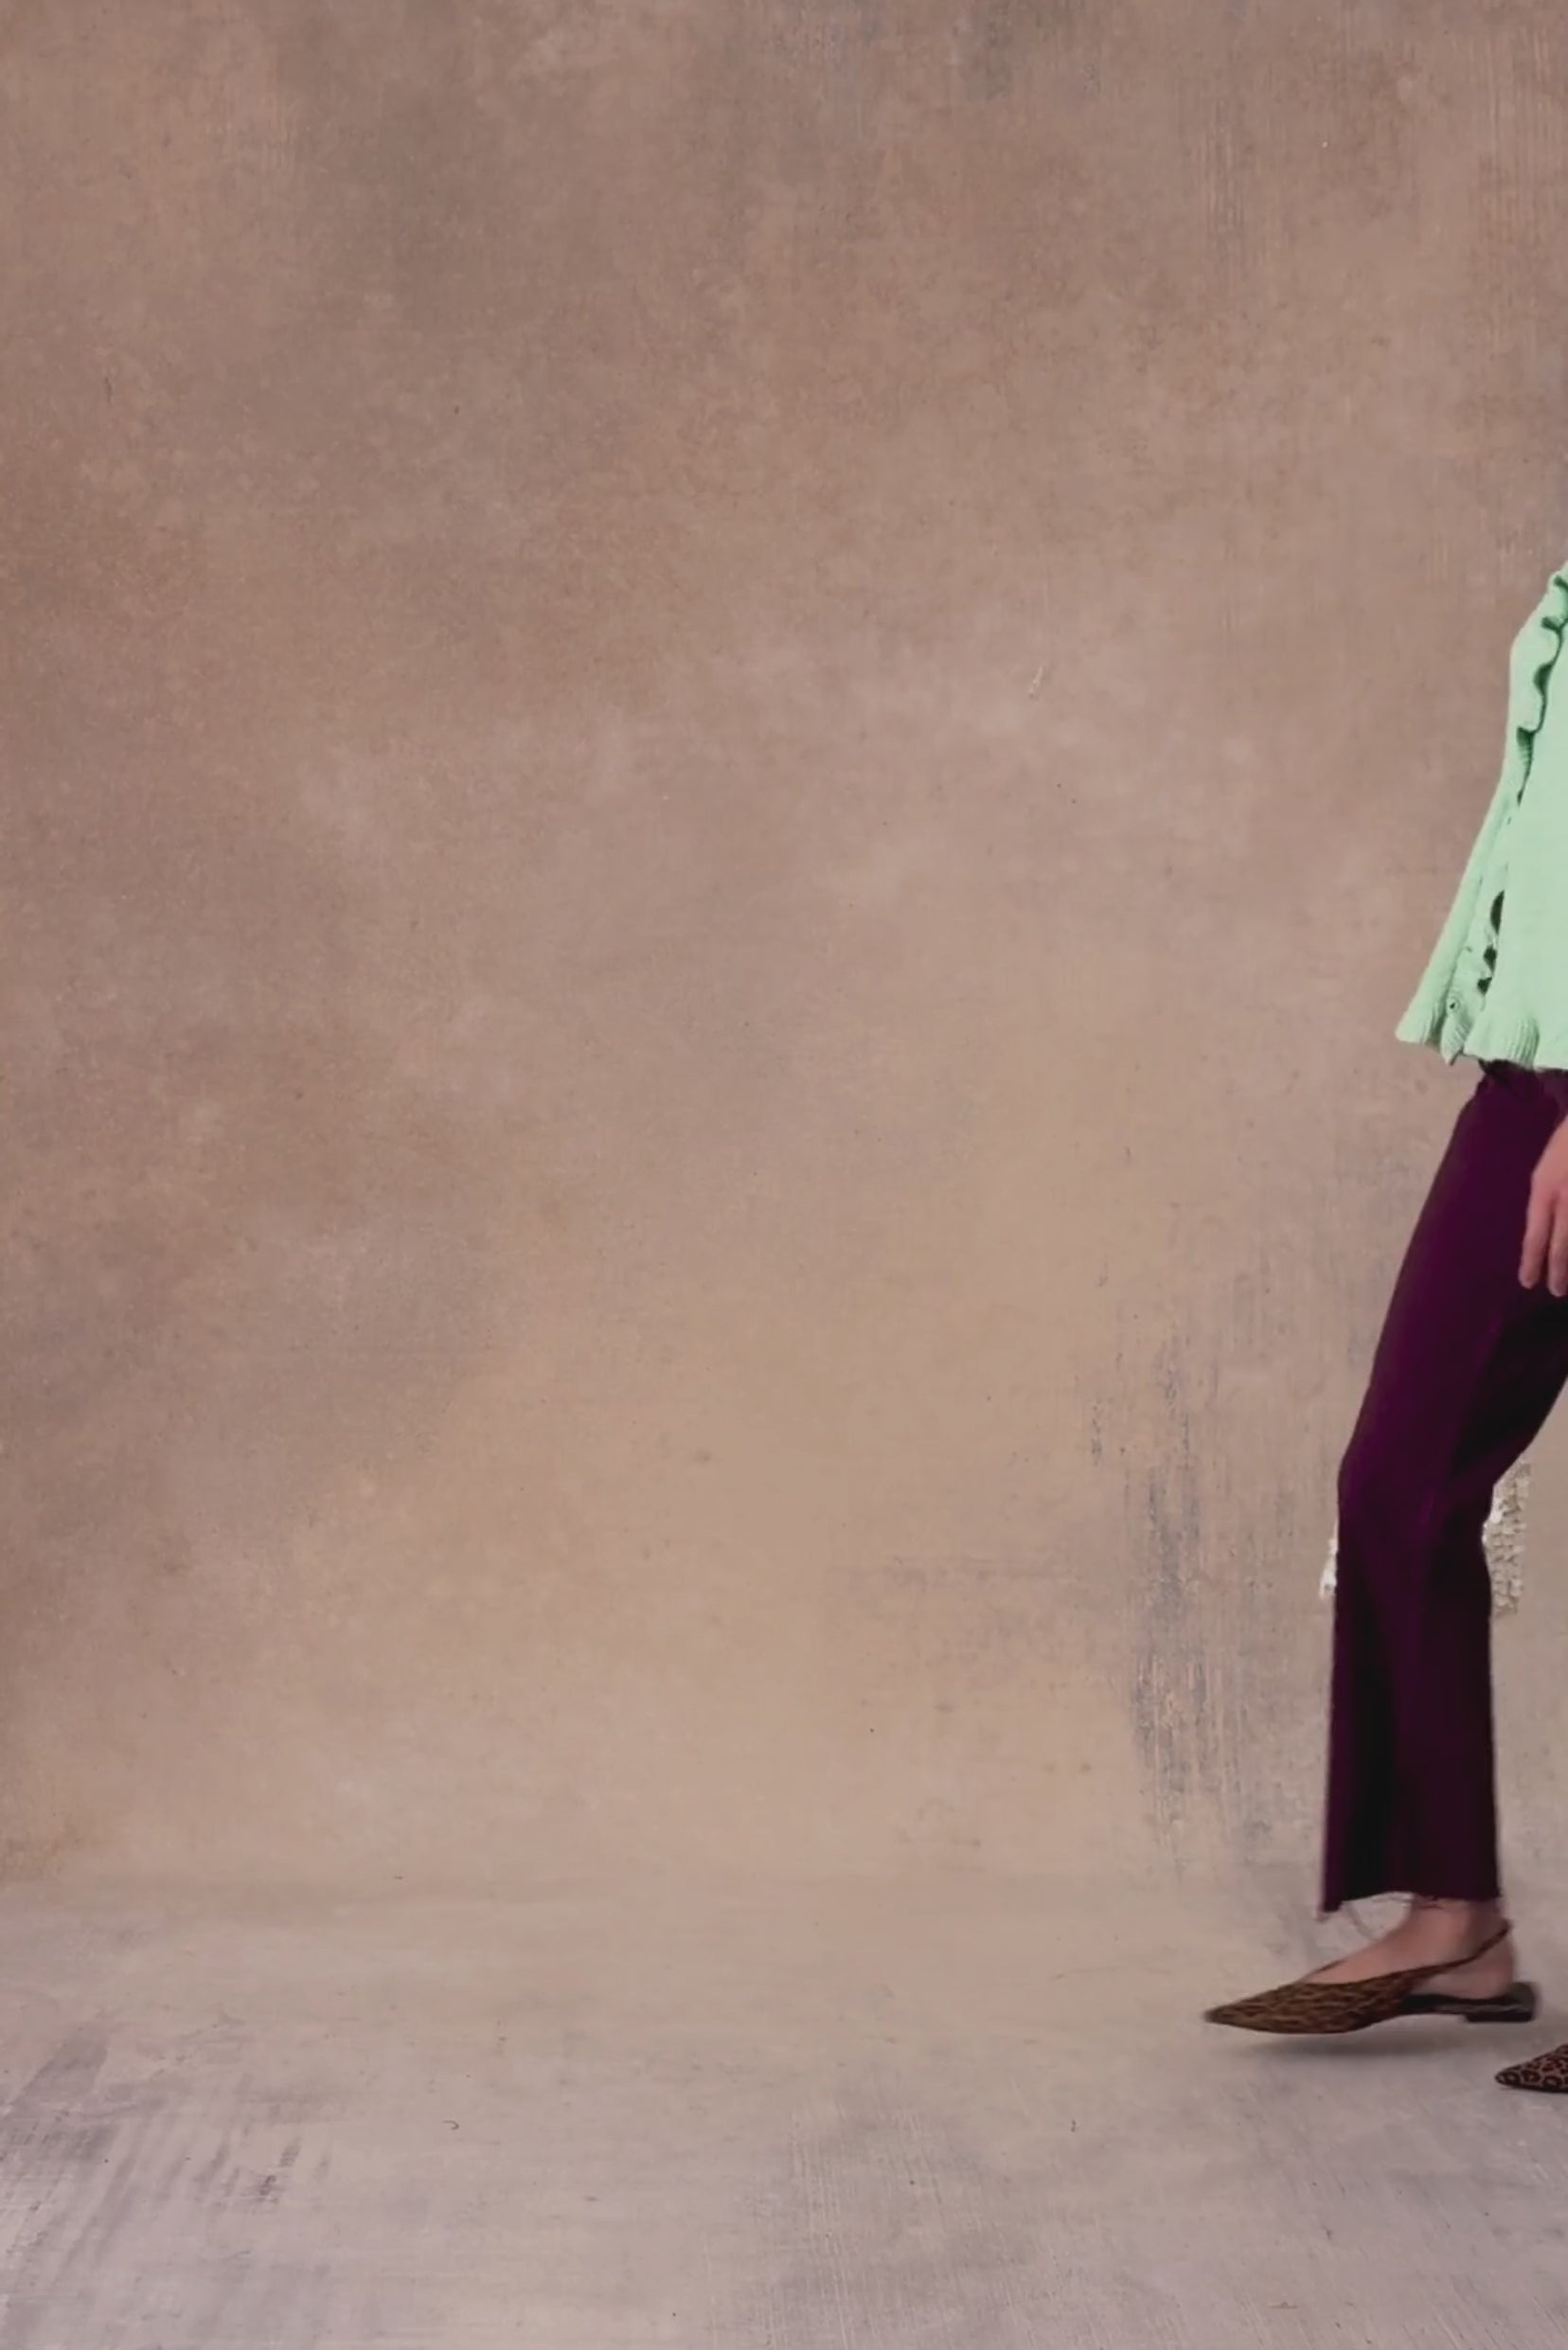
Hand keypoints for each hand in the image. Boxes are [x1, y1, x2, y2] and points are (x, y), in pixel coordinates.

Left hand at [1521, 1113, 1567, 1293]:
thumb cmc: (1567, 1144)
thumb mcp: (1545, 1171)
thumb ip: (1545, 1201)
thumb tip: (1542, 1235)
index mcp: (1544, 1188)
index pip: (1535, 1234)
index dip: (1531, 1261)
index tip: (1527, 1282)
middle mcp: (1567, 1198)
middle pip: (1562, 1244)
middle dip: (1559, 1271)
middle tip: (1557, 1292)